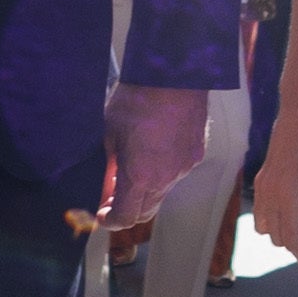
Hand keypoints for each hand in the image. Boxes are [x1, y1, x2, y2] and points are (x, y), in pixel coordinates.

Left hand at [103, 79, 209, 229]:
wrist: (173, 75)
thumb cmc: (136, 100)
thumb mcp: (110, 135)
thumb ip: (110, 165)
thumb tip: (108, 183)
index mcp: (139, 177)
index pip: (125, 217)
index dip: (110, 221)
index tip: (102, 215)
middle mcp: (165, 179)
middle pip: (146, 211)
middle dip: (128, 210)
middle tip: (112, 198)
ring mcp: (183, 167)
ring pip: (162, 192)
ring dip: (146, 190)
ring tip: (132, 168)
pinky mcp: (195, 154)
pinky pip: (176, 173)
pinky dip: (162, 172)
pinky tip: (153, 151)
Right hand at [254, 99, 297, 274]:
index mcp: (287, 195)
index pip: (291, 240)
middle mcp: (269, 194)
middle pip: (277, 237)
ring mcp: (262, 185)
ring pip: (265, 227)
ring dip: (286, 232)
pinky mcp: (262, 178)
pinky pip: (261, 210)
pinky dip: (276, 219)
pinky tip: (297, 208)